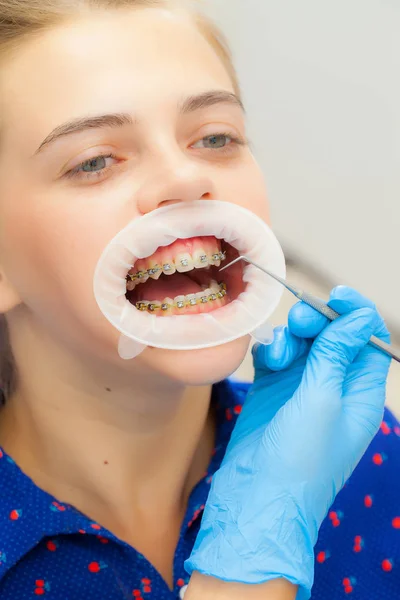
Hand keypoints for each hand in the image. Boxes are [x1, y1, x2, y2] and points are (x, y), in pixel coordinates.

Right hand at [185, 287, 390, 599]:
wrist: (256, 499)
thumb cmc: (299, 459)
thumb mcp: (323, 401)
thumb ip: (336, 355)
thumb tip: (357, 317)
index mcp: (361, 393)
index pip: (367, 339)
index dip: (355, 314)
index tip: (336, 296)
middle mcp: (334, 387)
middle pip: (332, 336)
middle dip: (318, 322)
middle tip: (302, 320)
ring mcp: (301, 388)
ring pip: (301, 342)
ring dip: (291, 338)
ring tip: (279, 355)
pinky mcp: (272, 391)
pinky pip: (275, 355)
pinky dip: (272, 349)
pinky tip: (267, 358)